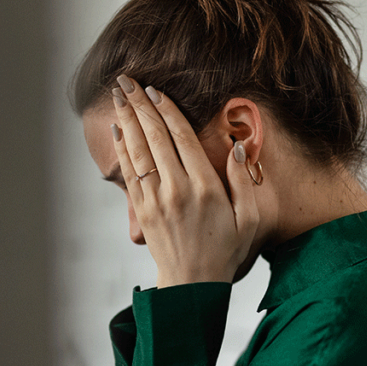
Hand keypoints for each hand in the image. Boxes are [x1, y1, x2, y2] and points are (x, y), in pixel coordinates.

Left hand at [110, 75, 259, 287]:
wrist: (192, 285)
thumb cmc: (226, 251)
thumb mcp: (249, 218)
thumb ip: (242, 181)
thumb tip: (234, 147)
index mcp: (205, 188)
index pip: (182, 139)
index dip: (167, 111)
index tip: (156, 90)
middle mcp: (176, 190)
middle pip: (154, 138)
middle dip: (139, 105)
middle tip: (127, 80)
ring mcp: (155, 200)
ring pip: (137, 151)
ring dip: (126, 120)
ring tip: (117, 95)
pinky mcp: (142, 210)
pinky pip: (129, 171)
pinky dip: (122, 147)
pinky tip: (118, 129)